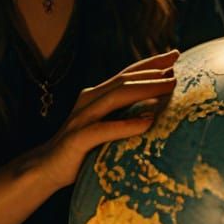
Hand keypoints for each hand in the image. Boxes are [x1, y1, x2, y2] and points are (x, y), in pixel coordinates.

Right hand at [35, 48, 178, 191]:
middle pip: (124, 80)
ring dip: (145, 89)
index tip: (175, 54)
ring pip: (116, 97)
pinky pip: (104, 129)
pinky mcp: (78, 139)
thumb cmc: (81, 150)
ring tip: (170, 86)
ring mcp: (82, 118)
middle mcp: (89, 101)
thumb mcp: (105, 128)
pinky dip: (127, 125)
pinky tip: (148, 122)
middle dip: (152, 71)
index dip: (151, 63)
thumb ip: (123, 116)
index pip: (127, 74)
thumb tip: (156, 111)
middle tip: (177, 65)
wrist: (46, 169)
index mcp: (96, 96)